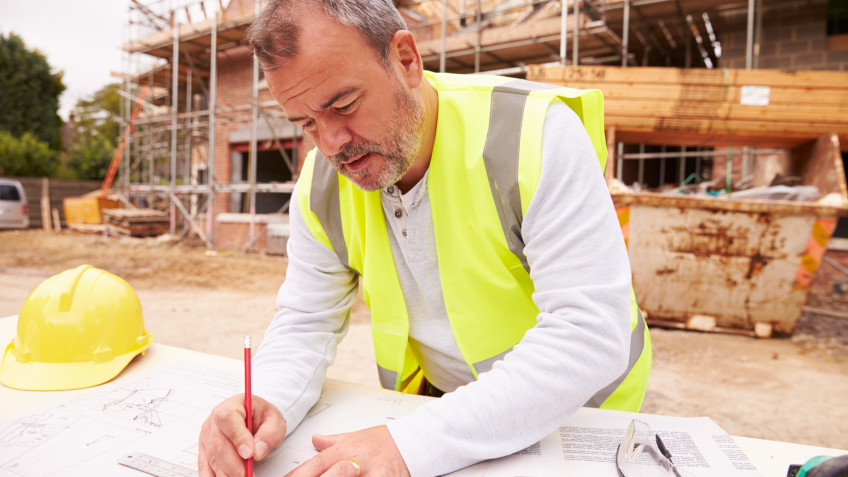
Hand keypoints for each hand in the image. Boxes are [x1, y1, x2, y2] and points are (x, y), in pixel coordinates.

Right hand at [198, 394, 285, 476]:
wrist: (255, 418)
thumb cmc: (262, 417)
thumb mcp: (274, 421)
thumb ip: (269, 434)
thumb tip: (258, 451)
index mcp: (231, 406)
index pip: (228, 418)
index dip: (238, 437)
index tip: (249, 453)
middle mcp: (214, 422)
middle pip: (218, 444)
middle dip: (234, 464)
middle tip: (248, 474)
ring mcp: (206, 437)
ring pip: (212, 458)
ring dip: (227, 473)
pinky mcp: (204, 452)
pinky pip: (205, 468)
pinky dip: (216, 476)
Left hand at [286, 425, 409, 476]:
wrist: (412, 441)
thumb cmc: (384, 442)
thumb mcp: (355, 437)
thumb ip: (333, 442)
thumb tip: (315, 439)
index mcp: (342, 450)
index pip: (313, 466)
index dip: (297, 476)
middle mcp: (352, 461)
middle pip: (326, 476)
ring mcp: (368, 472)